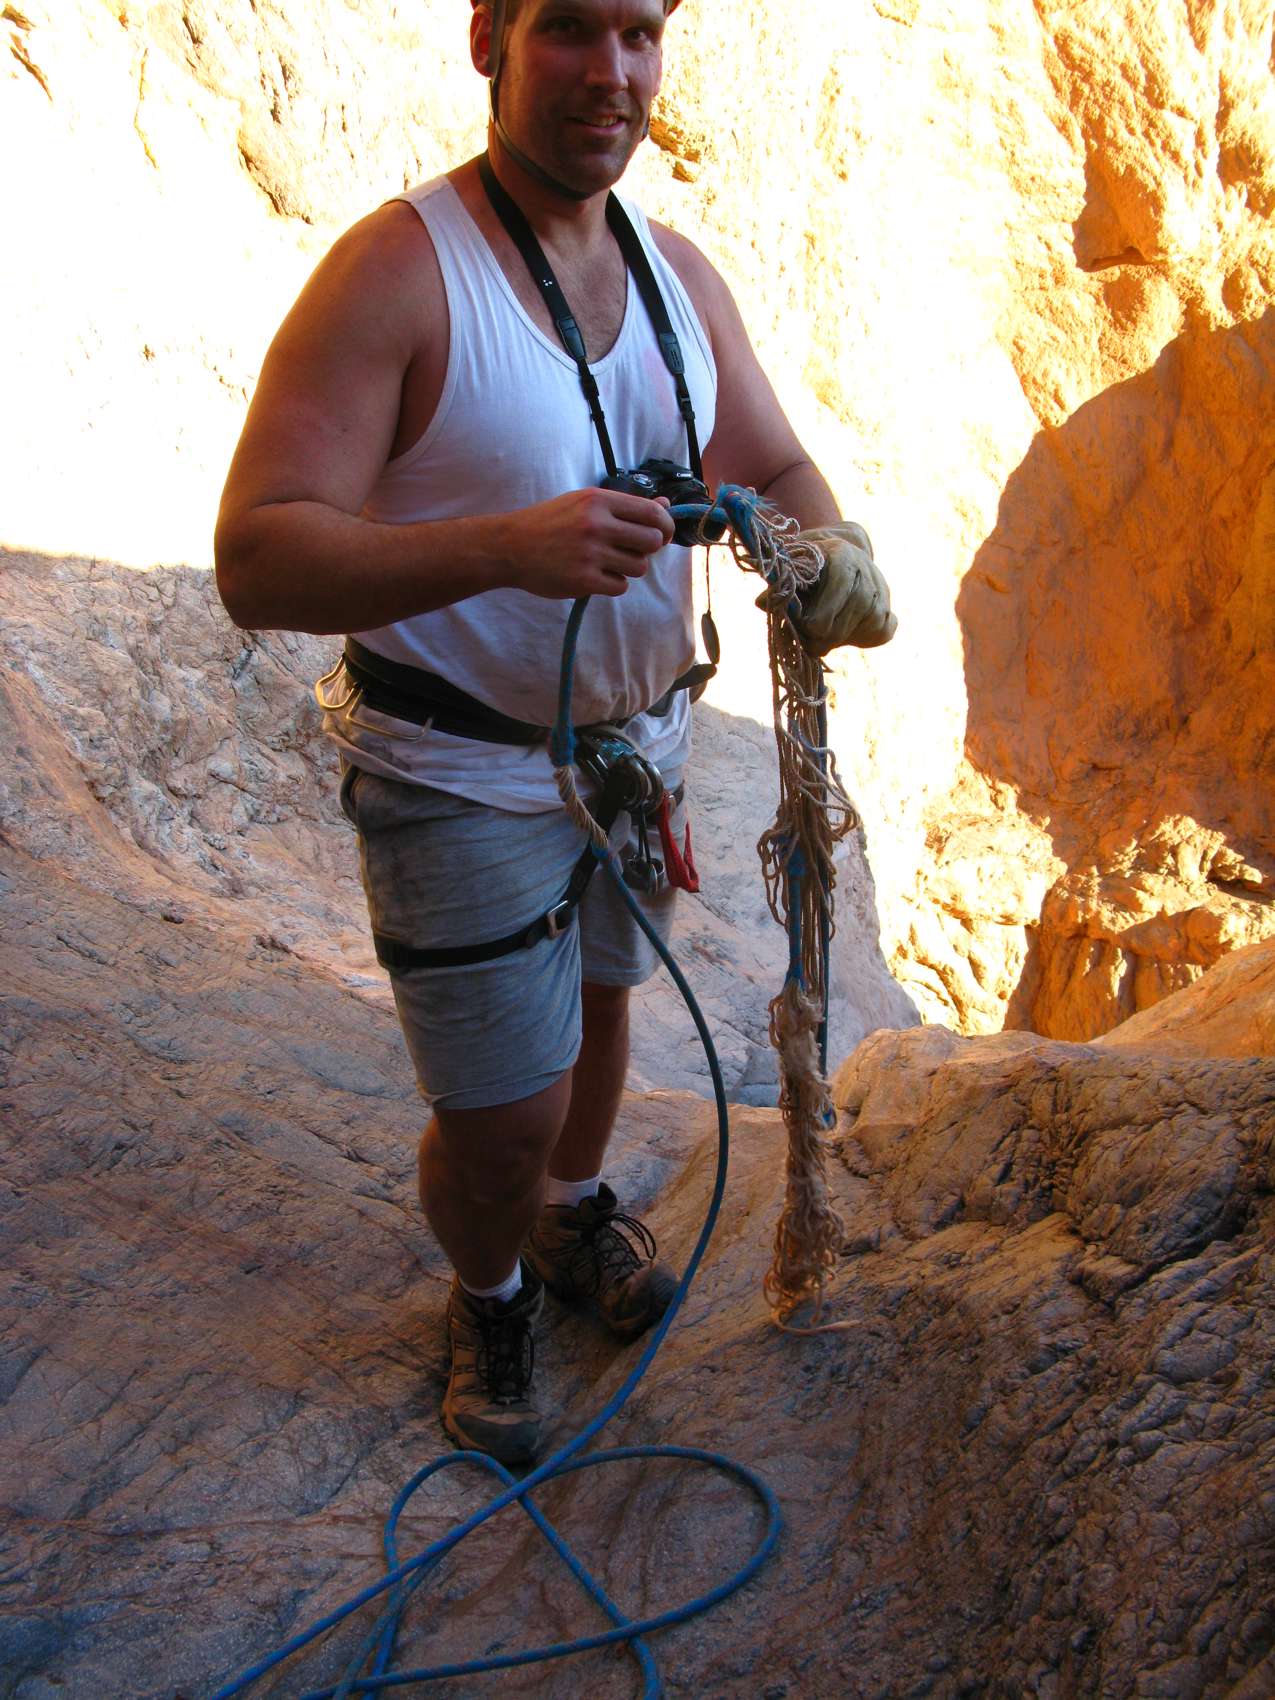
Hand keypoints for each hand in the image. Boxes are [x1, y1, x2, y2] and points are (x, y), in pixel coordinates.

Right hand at [511, 488, 674, 598]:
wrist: (510, 547)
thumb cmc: (550, 523)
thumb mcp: (583, 503)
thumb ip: (625, 506)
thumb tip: (666, 505)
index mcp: (598, 501)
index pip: (652, 513)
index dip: (665, 526)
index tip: (662, 534)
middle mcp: (596, 525)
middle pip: (652, 542)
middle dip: (648, 550)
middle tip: (631, 551)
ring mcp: (590, 554)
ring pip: (638, 567)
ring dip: (628, 568)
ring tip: (607, 562)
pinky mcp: (583, 580)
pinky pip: (620, 586)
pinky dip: (612, 584)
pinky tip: (595, 575)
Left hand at [789, 521, 895, 654]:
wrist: (842, 553)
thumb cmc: (809, 564)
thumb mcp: (791, 565)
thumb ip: (779, 585)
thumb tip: (761, 603)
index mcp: (844, 555)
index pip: (840, 587)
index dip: (819, 614)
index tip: (804, 625)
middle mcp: (868, 571)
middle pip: (848, 616)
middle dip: (823, 635)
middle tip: (809, 640)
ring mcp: (882, 593)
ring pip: (862, 630)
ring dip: (839, 638)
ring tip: (825, 632)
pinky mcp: (889, 613)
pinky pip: (880, 634)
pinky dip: (862, 640)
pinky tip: (847, 631)